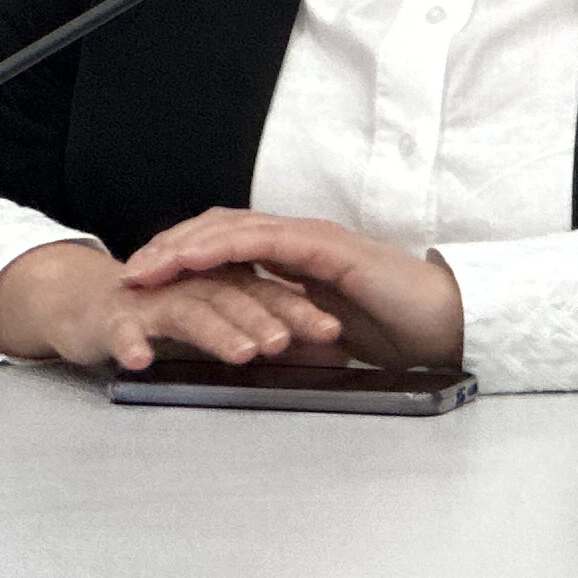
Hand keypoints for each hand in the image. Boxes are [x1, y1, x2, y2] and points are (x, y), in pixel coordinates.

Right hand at [0, 239, 344, 372]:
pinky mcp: (114, 317)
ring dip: (218, 330)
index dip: (303, 311)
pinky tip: (141, 360)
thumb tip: (329, 358)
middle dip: (267, 317)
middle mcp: (194, 287)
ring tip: (243, 352)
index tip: (336, 334)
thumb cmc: (163, 316)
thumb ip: (269, 338)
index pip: (272, 294)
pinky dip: (131, 342)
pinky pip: (123, 328)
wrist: (87, 305)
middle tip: (292, 341)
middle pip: (237, 296)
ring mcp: (154, 300)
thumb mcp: (221, 327)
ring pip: (190, 309)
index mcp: (225, 286)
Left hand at [114, 210, 465, 369]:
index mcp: (299, 259)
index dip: (185, 258)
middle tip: (129, 272)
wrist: (448, 324)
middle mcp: (300, 240)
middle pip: (218, 228)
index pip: (229, 245)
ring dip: (182, 245)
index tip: (147, 283)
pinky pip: (260, 240)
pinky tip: (187, 260)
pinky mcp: (324, 248)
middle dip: (169, 246)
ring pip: (231, 227)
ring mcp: (312, 239)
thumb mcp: (324, 337)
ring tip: (144, 267)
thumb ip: (288, 332)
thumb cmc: (400, 333)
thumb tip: (252, 350)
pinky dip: (218, 246)